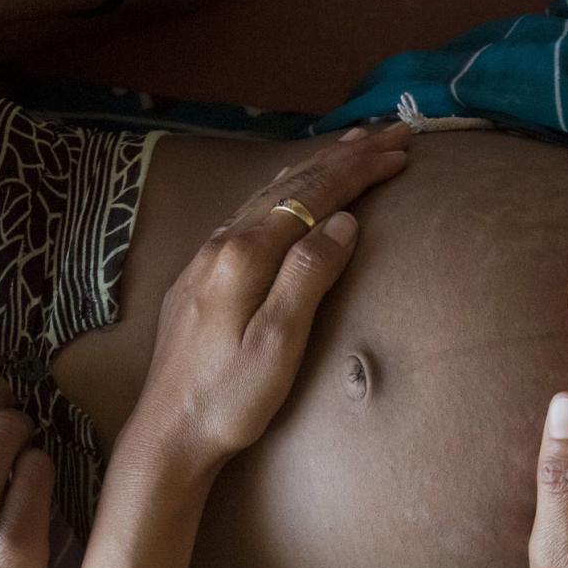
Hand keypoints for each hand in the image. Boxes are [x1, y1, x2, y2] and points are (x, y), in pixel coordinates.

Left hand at [113, 123, 411, 492]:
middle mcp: (220, 245)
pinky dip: (283, 191)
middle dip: (343, 157)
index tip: (399, 151)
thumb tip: (343, 222)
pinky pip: (250, 212)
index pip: (311, 196)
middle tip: (390, 133)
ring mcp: (205, 259)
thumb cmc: (229, 400)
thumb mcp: (278, 344)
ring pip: (267, 195)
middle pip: (290, 185)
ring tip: (349, 146)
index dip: (357, 171)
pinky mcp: (199, 277)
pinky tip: (289, 191)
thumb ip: (307, 276)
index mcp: (243, 256)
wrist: (167, 434)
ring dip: (313, 168)